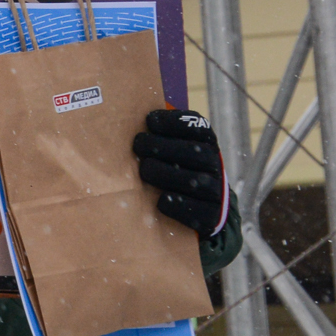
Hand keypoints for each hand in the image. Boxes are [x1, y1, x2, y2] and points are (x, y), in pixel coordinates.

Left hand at [134, 109, 228, 237]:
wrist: (198, 208)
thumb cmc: (172, 169)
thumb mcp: (169, 147)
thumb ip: (154, 134)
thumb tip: (120, 118)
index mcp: (205, 143)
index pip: (197, 126)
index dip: (174, 122)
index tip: (149, 121)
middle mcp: (214, 165)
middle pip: (196, 152)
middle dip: (164, 147)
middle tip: (139, 145)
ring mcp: (216, 192)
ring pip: (196, 181)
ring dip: (167, 174)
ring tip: (145, 170)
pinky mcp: (211, 217)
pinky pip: (197, 211)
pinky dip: (178, 204)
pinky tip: (160, 199)